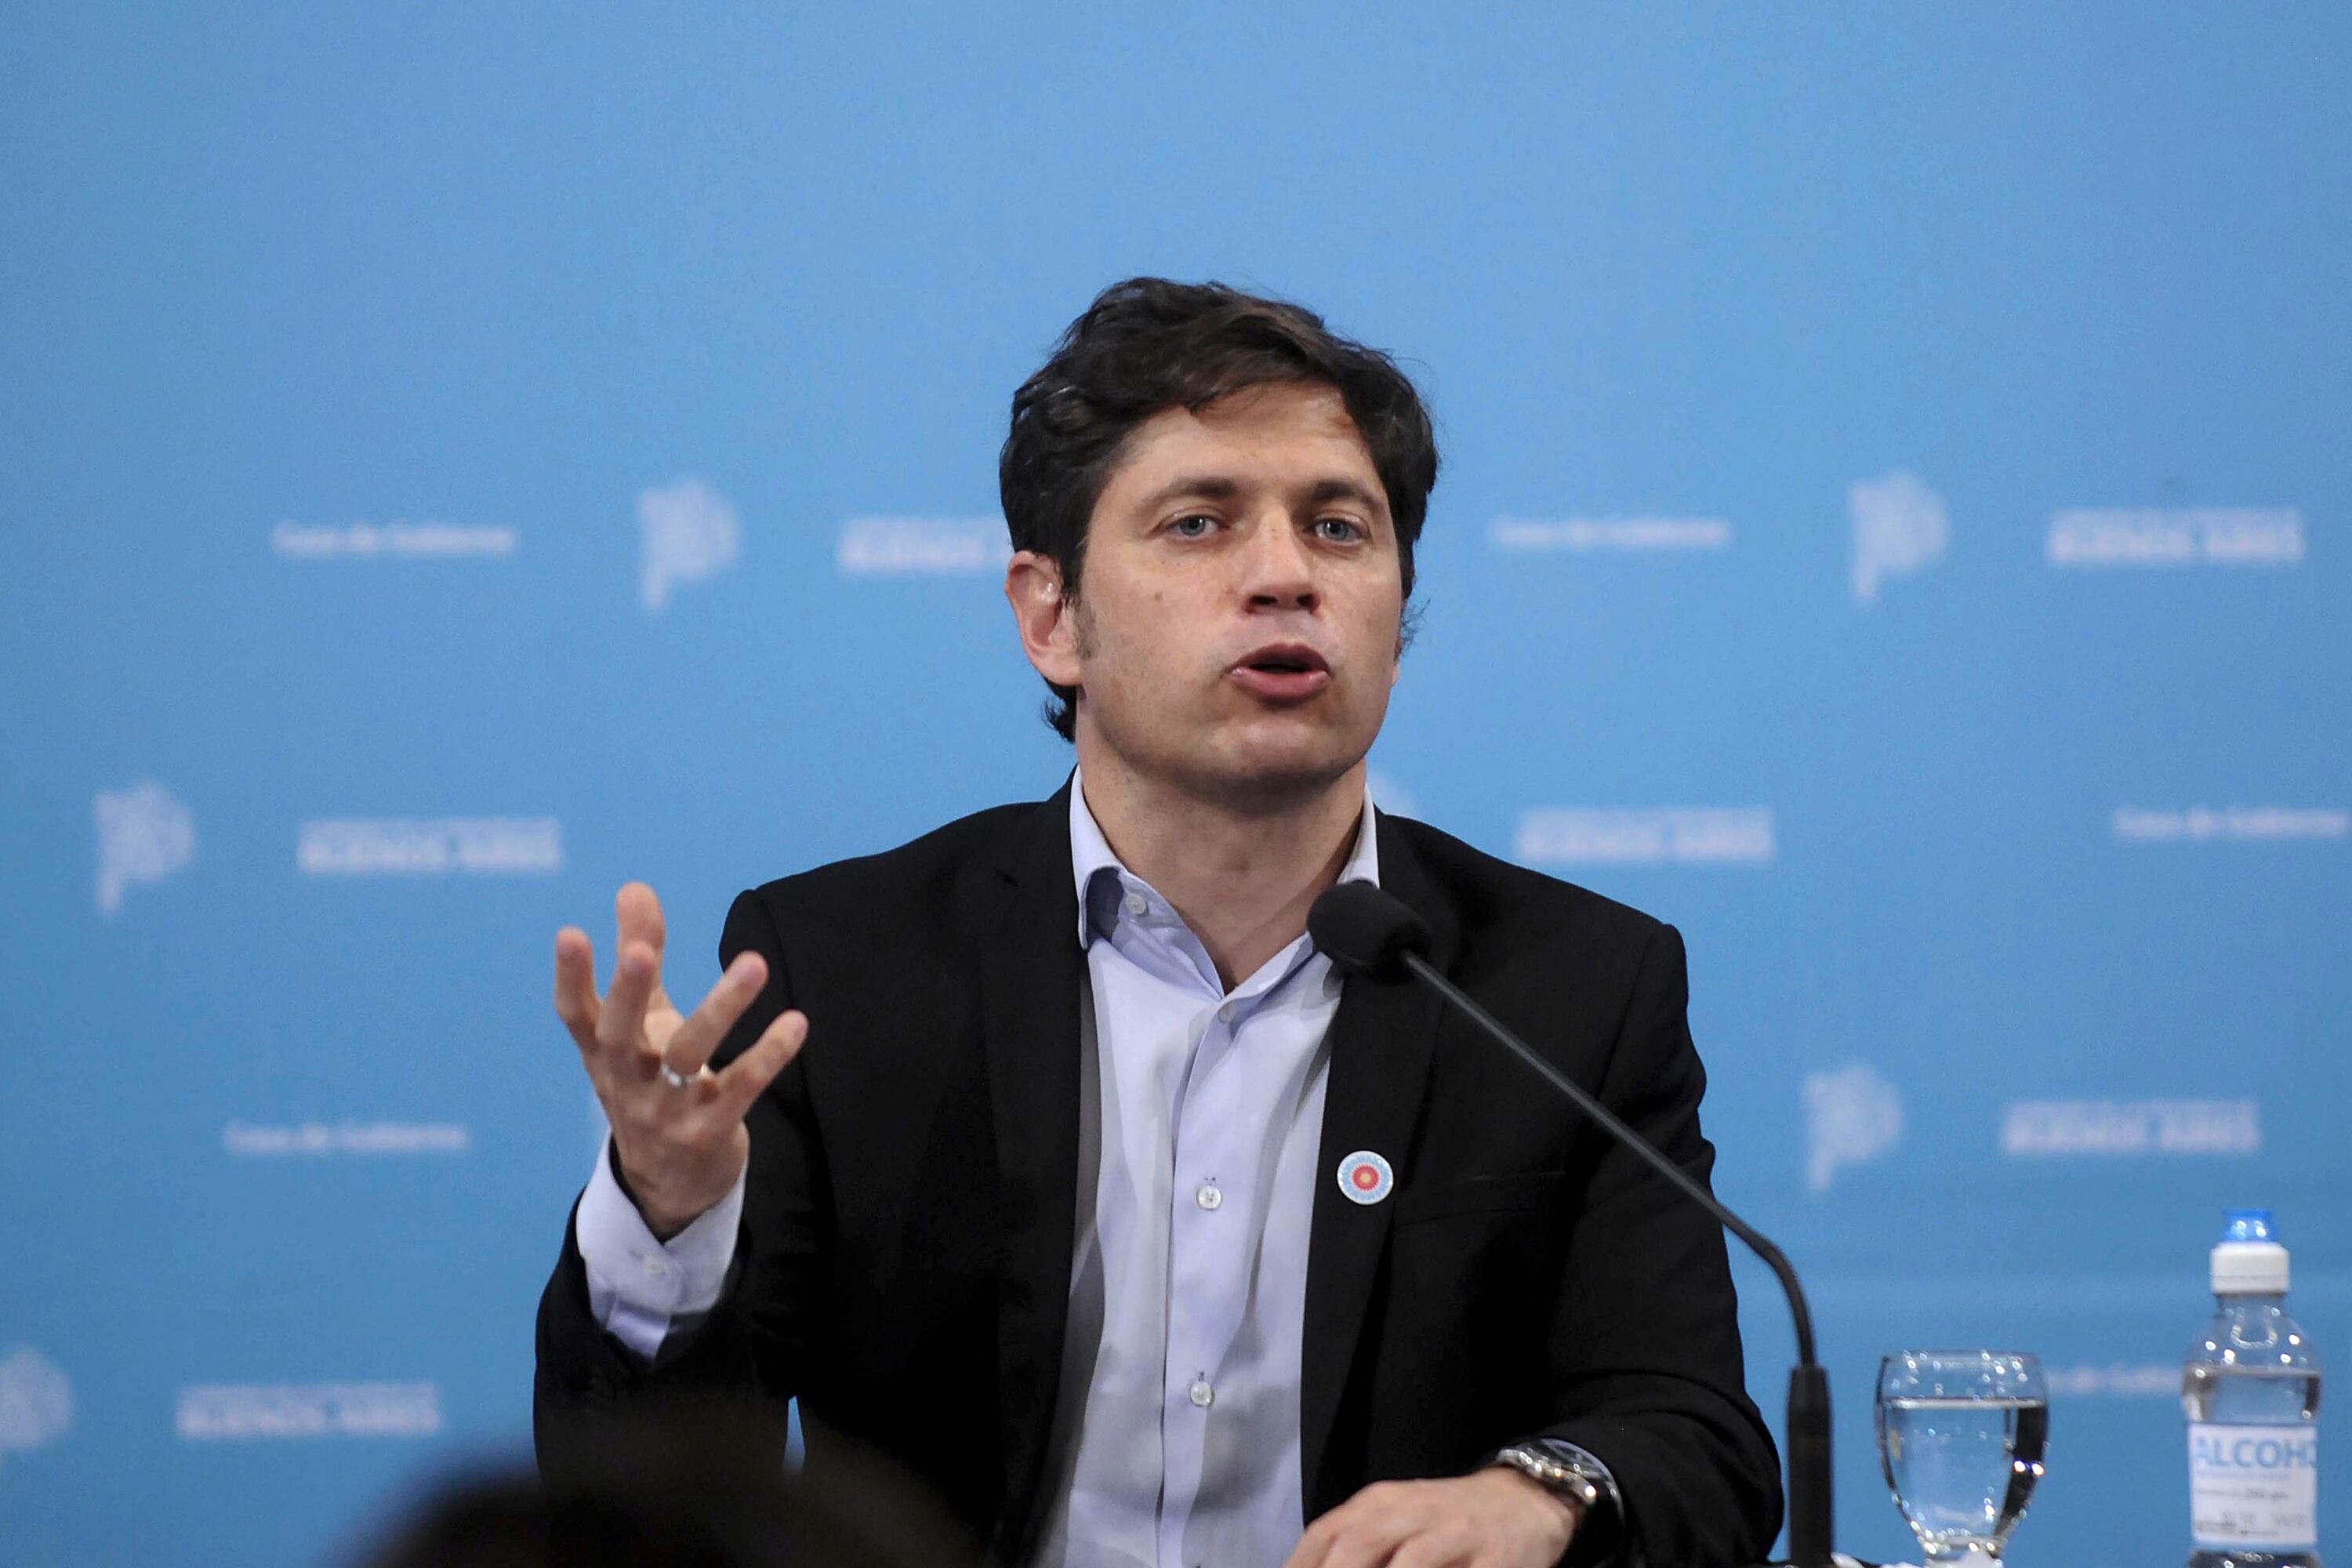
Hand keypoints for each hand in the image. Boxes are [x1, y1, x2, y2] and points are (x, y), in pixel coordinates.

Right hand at [554, 882, 808, 1237]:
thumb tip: (633, 887)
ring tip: (755, 963)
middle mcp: (627, 1081)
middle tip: (643, 951)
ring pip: (689, 1057)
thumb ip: (640, 955)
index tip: (571, 934)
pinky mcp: (709, 1131)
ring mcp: (665, 1111)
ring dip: (721, 1009)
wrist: (668, 1183)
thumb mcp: (641, 1024)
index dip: (571, 978)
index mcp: (604, 1053)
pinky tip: (796, 1022)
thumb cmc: (652, 1080)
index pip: (576, 1015)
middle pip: (621, 1036)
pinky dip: (768, 1055)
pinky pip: (740, 1089)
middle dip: (630, 993)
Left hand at [1281, 1469, 1580, 1567]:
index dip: (1300, 1564)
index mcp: (1381, 1502)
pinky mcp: (1494, 1558)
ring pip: (1410, 1561)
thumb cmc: (1446, 1519)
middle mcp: (1413, 1511)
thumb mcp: (1395, 1518)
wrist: (1526, 1500)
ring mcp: (1454, 1533)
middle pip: (1359, 1543)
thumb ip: (1355, 1543)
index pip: (1327, 1531)